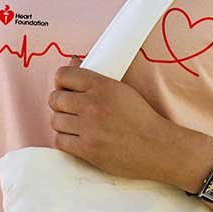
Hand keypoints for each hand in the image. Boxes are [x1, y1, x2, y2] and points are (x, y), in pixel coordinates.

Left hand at [50, 55, 179, 183]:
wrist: (157, 147)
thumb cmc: (143, 119)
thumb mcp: (122, 90)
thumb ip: (95, 79)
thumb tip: (73, 62)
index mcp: (102, 85)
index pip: (63, 76)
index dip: (61, 82)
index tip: (65, 89)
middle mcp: (93, 104)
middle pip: (55, 99)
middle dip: (60, 104)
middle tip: (70, 110)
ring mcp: (88, 127)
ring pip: (55, 120)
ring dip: (63, 123)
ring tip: (76, 126)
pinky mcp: (87, 149)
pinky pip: (60, 141)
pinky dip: (65, 140)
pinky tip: (77, 139)